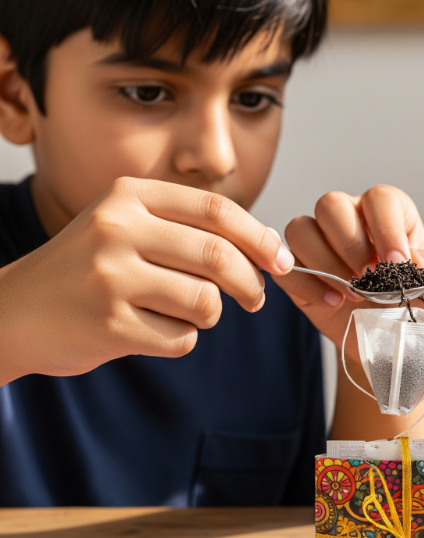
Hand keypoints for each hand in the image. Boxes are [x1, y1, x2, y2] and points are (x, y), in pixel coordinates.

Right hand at [0, 177, 292, 383]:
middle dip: (252, 285)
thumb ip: (186, 228)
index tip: (282, 260)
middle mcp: (117, 229)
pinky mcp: (109, 324)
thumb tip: (265, 251)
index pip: (216, 210)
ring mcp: (111, 277)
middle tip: (256, 300)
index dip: (259, 238)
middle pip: (220, 258)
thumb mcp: (125, 227)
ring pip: (206, 303)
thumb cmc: (87, 270)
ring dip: (209, 315)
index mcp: (128, 196)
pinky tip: (150, 331)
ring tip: (182, 313)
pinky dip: (180, 340)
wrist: (15, 312)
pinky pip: (182, 339)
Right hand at [274, 185, 423, 357]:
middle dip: (350, 243)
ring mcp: (320, 243)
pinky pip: (286, 266)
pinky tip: (333, 303)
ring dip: (325, 262)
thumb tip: (414, 260)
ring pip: (301, 228)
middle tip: (369, 278)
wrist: (391, 340)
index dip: (386, 228)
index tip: (396, 263)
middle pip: (331, 204)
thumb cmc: (416, 305)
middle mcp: (350, 219)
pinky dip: (307, 284)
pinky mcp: (300, 271)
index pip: (380, 199)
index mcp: (389, 213)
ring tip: (352, 294)